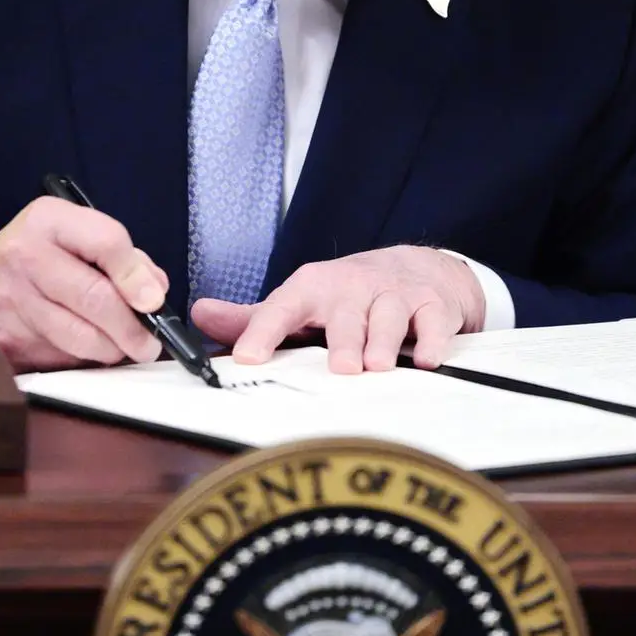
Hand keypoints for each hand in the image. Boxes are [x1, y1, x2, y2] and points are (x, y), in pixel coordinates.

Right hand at [0, 199, 166, 370]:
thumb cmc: (39, 255)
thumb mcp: (74, 235)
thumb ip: (122, 257)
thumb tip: (155, 292)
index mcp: (48, 220)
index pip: (105, 242)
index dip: (136, 275)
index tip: (155, 301)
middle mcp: (25, 256)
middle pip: (94, 297)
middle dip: (131, 327)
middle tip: (150, 342)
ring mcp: (13, 299)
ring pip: (79, 336)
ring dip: (112, 348)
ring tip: (124, 346)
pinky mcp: (8, 338)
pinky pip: (61, 354)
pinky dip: (85, 356)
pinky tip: (91, 347)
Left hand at [190, 246, 485, 374]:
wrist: (418, 268)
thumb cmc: (349, 295)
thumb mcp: (302, 301)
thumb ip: (255, 317)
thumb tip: (201, 315)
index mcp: (313, 288)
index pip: (282, 308)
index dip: (263, 332)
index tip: (247, 358)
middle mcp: (353, 288)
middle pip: (346, 314)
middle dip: (343, 339)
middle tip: (340, 367)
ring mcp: (394, 295)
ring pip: (390, 316)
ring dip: (385, 341)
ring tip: (378, 366)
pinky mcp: (433, 306)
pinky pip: (434, 322)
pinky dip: (433, 341)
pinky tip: (428, 359)